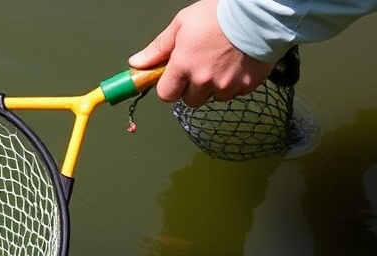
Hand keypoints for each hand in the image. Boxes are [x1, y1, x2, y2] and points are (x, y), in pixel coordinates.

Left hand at [128, 0, 276, 106]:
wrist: (260, 12)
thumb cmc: (219, 14)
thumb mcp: (182, 24)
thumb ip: (158, 48)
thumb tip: (137, 63)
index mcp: (183, 66)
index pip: (166, 95)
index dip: (169, 88)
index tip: (174, 78)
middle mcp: (203, 80)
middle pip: (190, 101)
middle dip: (192, 88)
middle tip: (200, 67)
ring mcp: (226, 85)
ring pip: (214, 97)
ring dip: (214, 87)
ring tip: (221, 62)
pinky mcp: (247, 86)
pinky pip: (235, 93)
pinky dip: (234, 83)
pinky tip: (237, 64)